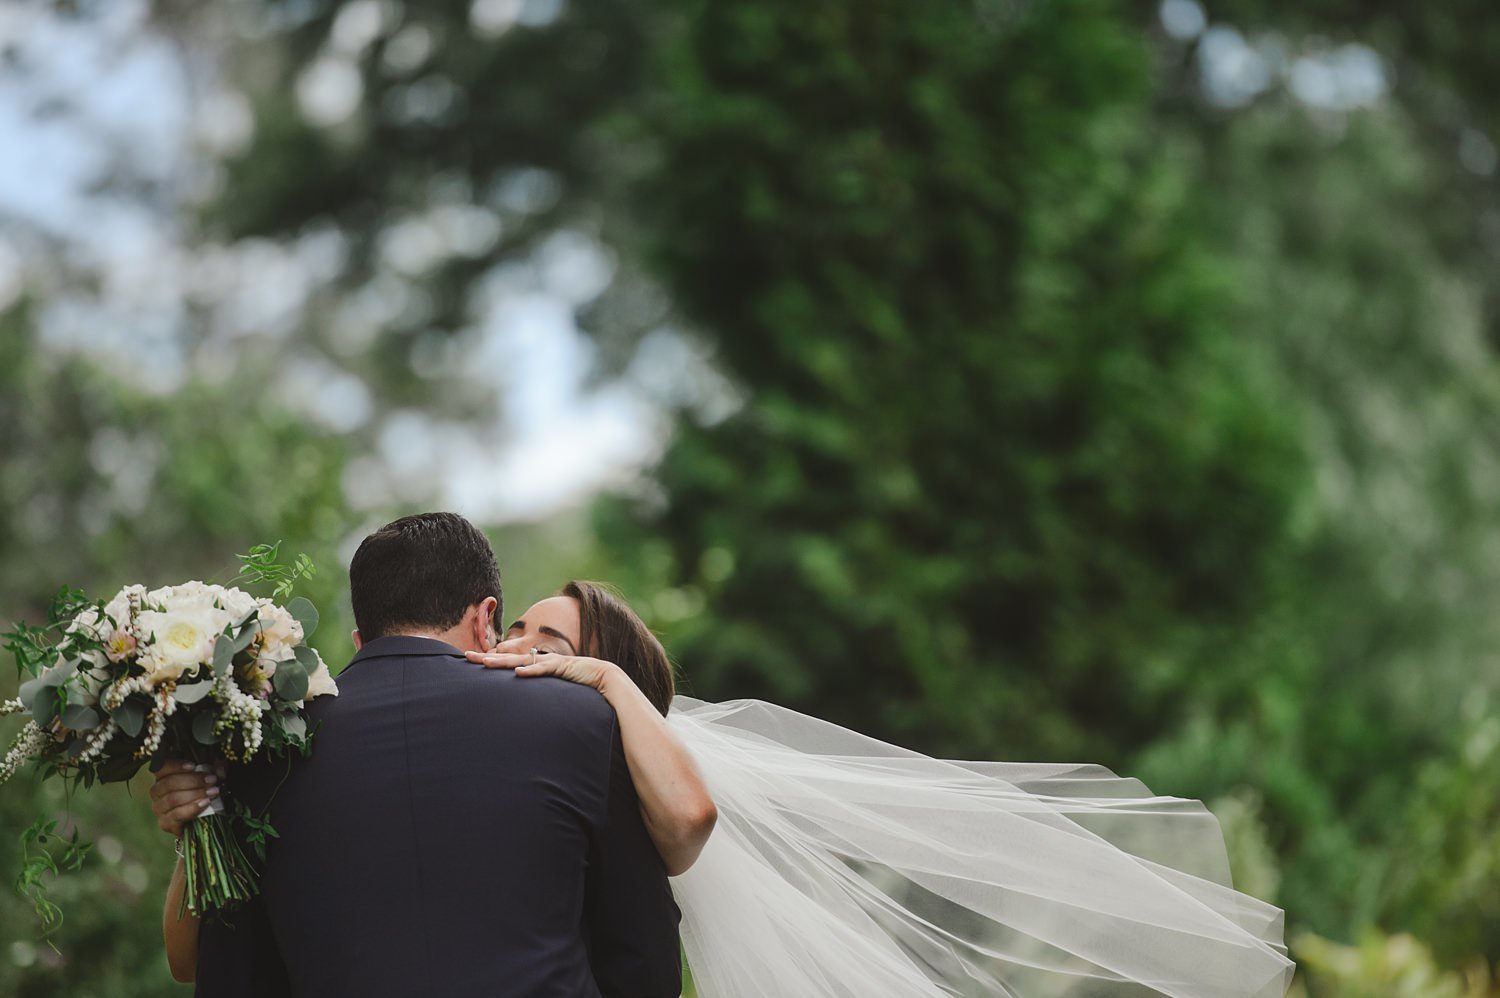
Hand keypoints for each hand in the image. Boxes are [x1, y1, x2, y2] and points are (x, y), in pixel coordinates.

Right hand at [148, 760, 221, 837]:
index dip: (176, 766)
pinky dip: (192, 809)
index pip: (161, 768)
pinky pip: (176, 816)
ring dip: (195, 794)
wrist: (201, 819)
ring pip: (172, 799)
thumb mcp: (209, 776)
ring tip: (213, 792)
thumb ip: (214, 769)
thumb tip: (220, 769)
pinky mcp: (166, 824)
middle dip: (193, 781)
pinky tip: (204, 803)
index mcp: (164, 777)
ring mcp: (159, 809)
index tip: (193, 766)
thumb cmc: (202, 792)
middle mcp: (157, 792)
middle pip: (168, 784)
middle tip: (212, 780)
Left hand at [464, 649, 618, 692]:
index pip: (508, 662)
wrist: (601, 677)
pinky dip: (531, 671)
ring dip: (503, 662)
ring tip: (486, 663)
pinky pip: (544, 669)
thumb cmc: (576, 685)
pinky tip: (518, 673)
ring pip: (522, 661)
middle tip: (466, 656)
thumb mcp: (551, 689)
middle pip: (508, 658)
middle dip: (487, 657)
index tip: (469, 660)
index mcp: (535, 665)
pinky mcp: (562, 666)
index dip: (490, 660)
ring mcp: (549, 661)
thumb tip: (522, 695)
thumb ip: (537, 691)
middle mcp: (539, 660)